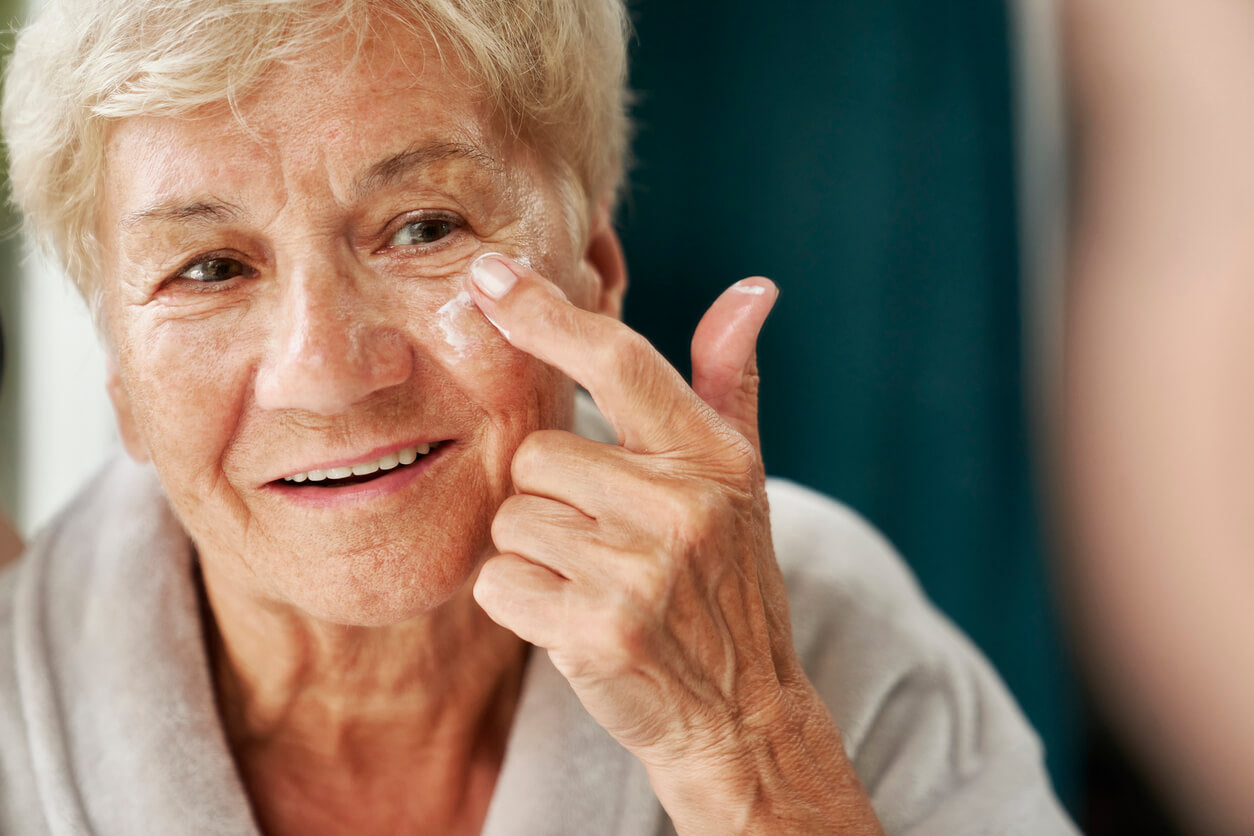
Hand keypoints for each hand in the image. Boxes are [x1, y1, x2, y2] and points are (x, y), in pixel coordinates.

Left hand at [468, 254, 881, 833]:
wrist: (740, 716)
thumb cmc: (729, 585)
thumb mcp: (743, 481)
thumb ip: (729, 383)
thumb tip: (753, 289)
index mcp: (713, 458)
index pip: (619, 361)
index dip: (547, 313)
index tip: (488, 274)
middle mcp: (682, 506)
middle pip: (536, 454)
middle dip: (550, 495)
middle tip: (603, 538)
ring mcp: (641, 572)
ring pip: (512, 519)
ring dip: (536, 551)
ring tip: (595, 581)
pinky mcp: (597, 632)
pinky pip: (498, 581)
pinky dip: (519, 601)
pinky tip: (573, 618)